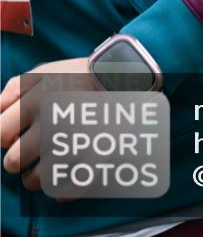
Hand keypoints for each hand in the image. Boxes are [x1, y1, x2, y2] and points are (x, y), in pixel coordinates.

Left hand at [1, 57, 96, 190]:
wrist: (127, 75)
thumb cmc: (81, 74)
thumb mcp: (44, 71)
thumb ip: (14, 88)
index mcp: (36, 103)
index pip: (0, 135)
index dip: (5, 138)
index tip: (14, 136)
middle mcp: (51, 124)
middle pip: (14, 161)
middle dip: (17, 161)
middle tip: (26, 156)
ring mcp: (74, 142)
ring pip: (38, 180)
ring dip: (35, 180)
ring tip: (40, 173)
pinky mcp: (96, 155)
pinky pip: (72, 188)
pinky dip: (63, 193)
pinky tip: (61, 190)